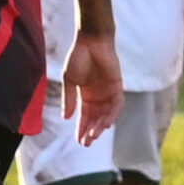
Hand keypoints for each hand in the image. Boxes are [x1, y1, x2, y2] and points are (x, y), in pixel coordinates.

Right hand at [58, 31, 121, 145]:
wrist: (91, 41)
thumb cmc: (78, 57)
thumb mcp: (69, 80)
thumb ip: (69, 99)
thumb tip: (66, 117)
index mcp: (85, 95)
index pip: (84, 116)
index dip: (81, 128)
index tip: (78, 140)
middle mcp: (97, 96)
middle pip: (95, 118)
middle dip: (90, 131)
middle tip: (86, 143)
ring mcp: (108, 92)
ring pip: (106, 114)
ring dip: (100, 126)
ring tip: (93, 136)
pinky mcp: (117, 86)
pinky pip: (116, 104)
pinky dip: (112, 115)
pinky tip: (106, 124)